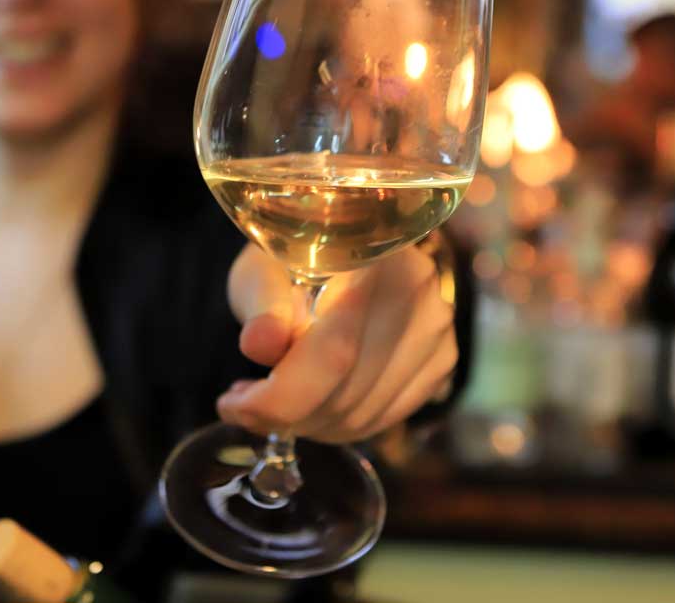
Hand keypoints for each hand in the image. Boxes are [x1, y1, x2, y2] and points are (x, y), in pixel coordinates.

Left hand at [217, 243, 457, 443]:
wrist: (342, 252)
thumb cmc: (291, 259)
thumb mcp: (262, 271)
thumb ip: (263, 307)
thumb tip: (259, 344)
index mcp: (370, 255)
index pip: (333, 352)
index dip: (279, 397)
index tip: (232, 405)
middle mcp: (417, 290)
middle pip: (347, 392)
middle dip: (285, 414)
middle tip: (244, 404)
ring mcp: (437, 328)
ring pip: (364, 415)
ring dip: (309, 423)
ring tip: (275, 397)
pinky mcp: (442, 359)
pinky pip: (385, 417)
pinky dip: (340, 423)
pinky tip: (312, 399)